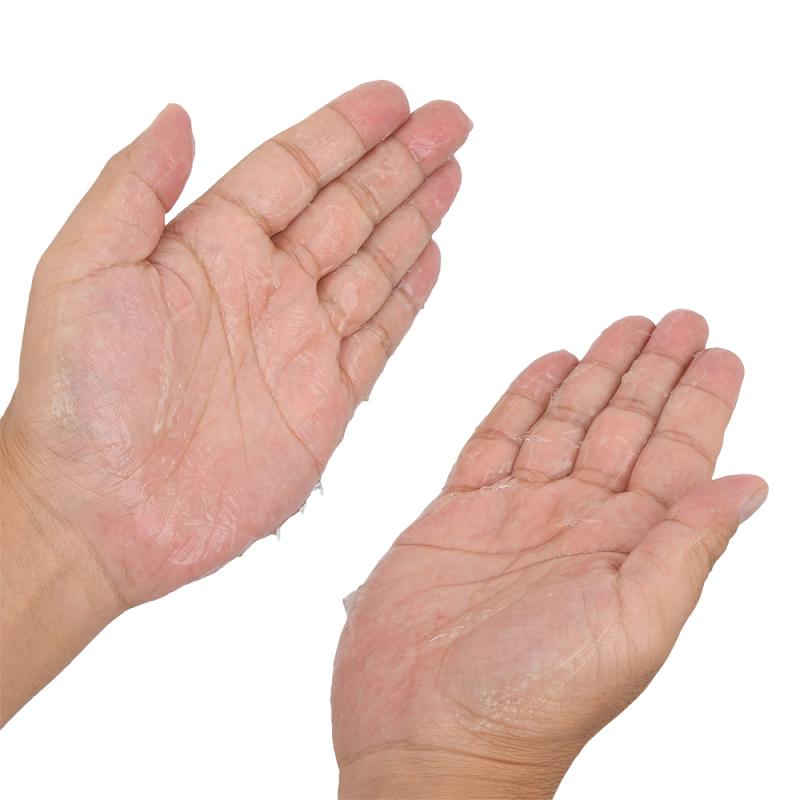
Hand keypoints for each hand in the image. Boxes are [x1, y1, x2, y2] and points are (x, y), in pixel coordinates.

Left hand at [1, 82, 469, 605]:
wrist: (104, 516)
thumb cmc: (78, 402)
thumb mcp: (82, 272)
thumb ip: (132, 188)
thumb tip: (176, 115)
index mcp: (210, 250)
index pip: (294, 169)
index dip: (346, 131)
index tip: (394, 100)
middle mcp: (263, 289)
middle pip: (349, 206)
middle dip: (403, 161)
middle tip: (450, 122)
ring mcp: (300, 344)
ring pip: (374, 262)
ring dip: (416, 216)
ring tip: (452, 173)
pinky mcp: (326, 401)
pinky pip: (381, 334)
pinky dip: (410, 295)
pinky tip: (430, 257)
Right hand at [332, 311, 767, 798]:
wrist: (427, 734)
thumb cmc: (532, 701)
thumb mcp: (633, 624)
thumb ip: (687, 549)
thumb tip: (750, 486)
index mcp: (625, 547)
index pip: (675, 455)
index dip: (698, 400)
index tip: (717, 351)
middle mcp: (574, 523)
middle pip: (622, 426)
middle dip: (651, 371)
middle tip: (677, 320)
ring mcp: (513, 514)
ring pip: (562, 423)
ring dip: (594, 375)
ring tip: (624, 330)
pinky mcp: (455, 513)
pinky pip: (494, 440)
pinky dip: (521, 401)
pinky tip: (547, 368)